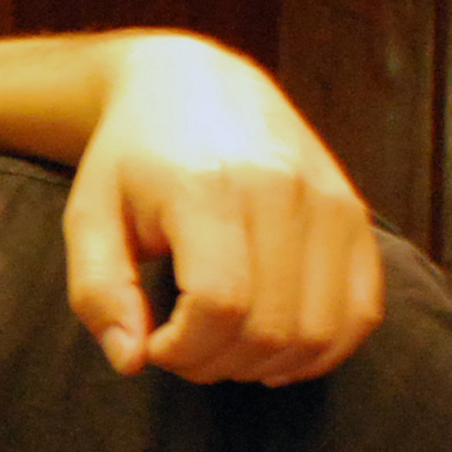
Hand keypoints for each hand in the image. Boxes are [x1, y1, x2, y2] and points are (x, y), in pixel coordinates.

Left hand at [63, 36, 380, 385]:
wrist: (195, 85)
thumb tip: (132, 362)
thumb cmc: (132, 161)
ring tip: (224, 346)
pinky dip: (323, 349)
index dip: (183, 350)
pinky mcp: (356, 214)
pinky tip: (276, 349)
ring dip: (268, 365)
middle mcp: (282, 191)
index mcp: (207, 187)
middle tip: (184, 348)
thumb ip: (99, 292)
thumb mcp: (89, 219)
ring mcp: (330, 201)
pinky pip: (363, 312)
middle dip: (219, 364)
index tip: (155, 344)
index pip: (217, 305)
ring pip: (321, 330)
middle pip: (271, 328)